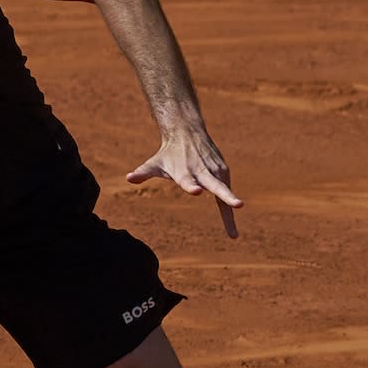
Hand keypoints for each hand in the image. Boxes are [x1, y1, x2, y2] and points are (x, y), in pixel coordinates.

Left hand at [126, 128, 242, 238]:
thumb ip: (144, 172)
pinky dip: (229, 205)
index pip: (187, 181)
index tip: (196, 191)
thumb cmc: (169, 153)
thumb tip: (128, 178)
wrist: (187, 132)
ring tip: (233, 235)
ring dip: (231, 208)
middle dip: (228, 196)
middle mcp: (202, 171)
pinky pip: (226, 192)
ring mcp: (216, 170)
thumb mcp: (155, 163)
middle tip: (239, 205)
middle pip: (217, 186)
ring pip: (225, 192)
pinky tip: (230, 228)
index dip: (191, 186)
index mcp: (185, 172)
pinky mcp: (223, 170)